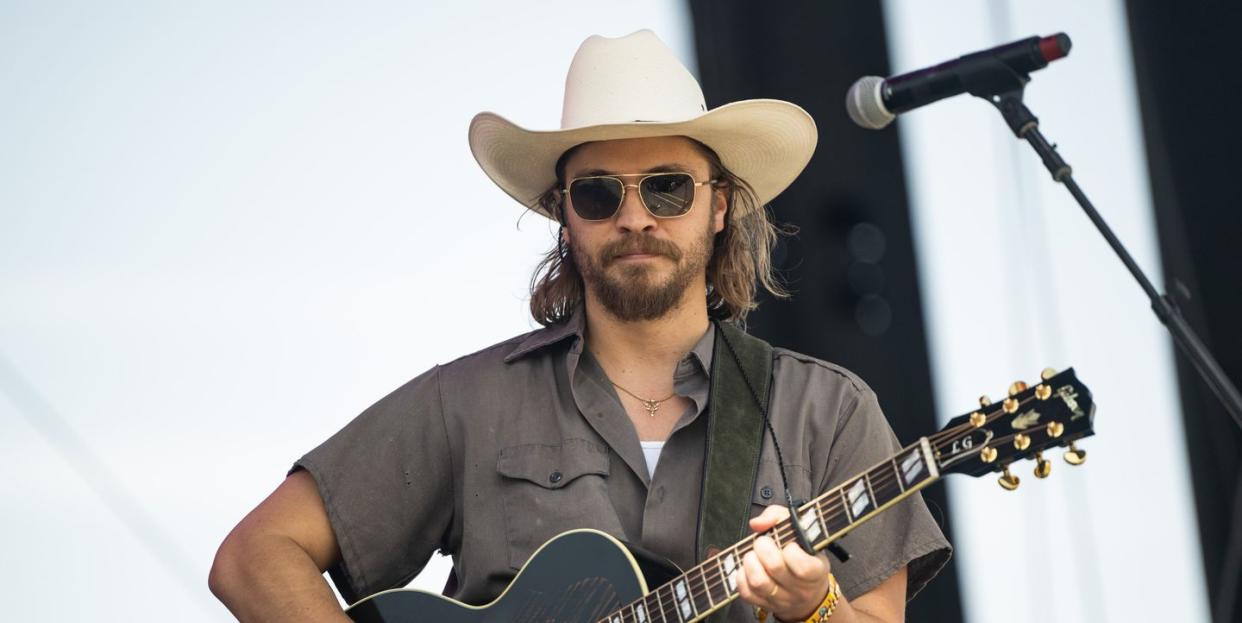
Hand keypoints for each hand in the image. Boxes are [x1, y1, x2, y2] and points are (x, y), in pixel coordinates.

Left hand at [733, 505, 832, 621]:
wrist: (808, 593)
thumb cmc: (803, 554)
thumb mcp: (800, 530)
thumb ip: (779, 517)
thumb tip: (757, 523)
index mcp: (816, 571)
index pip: (803, 566)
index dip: (790, 551)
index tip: (788, 543)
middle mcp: (800, 589)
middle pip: (775, 568)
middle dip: (763, 547)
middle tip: (763, 542)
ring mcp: (781, 600)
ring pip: (758, 582)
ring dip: (750, 561)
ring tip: (754, 554)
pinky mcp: (763, 605)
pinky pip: (745, 592)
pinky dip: (741, 576)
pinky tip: (749, 567)